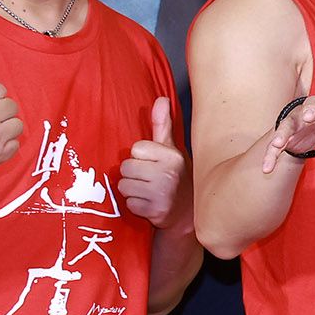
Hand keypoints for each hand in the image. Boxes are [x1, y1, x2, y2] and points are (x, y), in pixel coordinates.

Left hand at [118, 94, 185, 223]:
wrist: (190, 215)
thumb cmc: (177, 179)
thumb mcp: (173, 151)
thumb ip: (162, 126)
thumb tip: (160, 99)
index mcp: (172, 156)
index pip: (135, 149)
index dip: (140, 158)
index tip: (153, 165)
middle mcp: (168, 174)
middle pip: (127, 167)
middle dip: (134, 175)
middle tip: (149, 181)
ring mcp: (162, 194)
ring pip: (124, 186)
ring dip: (133, 191)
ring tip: (148, 193)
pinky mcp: (156, 212)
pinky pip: (129, 204)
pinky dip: (136, 206)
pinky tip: (149, 205)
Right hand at [260, 91, 314, 175]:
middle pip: (314, 104)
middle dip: (312, 109)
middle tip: (312, 115)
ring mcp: (299, 120)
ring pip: (290, 121)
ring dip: (285, 130)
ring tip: (282, 141)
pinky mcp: (287, 134)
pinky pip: (277, 144)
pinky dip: (271, 155)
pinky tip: (267, 168)